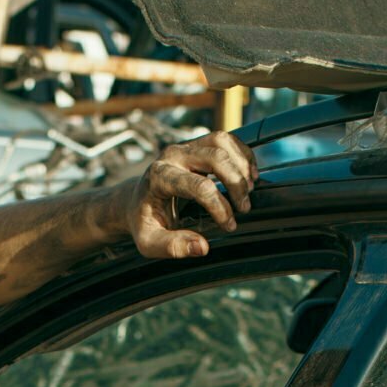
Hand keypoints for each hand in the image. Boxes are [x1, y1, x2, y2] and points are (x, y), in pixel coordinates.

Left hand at [129, 129, 255, 259]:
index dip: (220, 207)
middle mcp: (172, 155)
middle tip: (244, 208)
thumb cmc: (145, 222)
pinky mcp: (196, 144)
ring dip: (242, 164)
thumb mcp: (150, 242)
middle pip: (215, 157)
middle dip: (236, 184)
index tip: (229, 226)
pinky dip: (242, 154)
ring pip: (222, 142)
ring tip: (249, 189)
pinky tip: (249, 174)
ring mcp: (185, 146)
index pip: (200, 187)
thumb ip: (172, 247)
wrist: (136, 200)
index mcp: (159, 177)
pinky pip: (226, 139)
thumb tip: (202, 247)